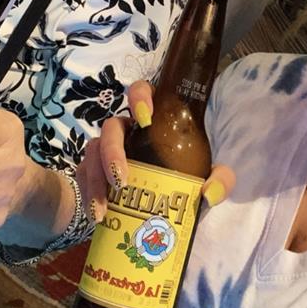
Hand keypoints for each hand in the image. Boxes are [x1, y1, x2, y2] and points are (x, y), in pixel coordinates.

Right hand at [76, 80, 235, 221]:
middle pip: (110, 128)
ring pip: (93, 154)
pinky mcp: (96, 172)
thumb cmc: (189, 174)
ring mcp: (108, 150)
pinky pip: (85, 177)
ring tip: (103, 210)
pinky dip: (88, 196)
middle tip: (122, 180)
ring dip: (95, 181)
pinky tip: (97, 216)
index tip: (145, 117)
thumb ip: (221, 178)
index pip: (141, 92)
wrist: (170, 201)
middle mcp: (128, 131)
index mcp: (154, 119)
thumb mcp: (210, 174)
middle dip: (112, 152)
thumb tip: (210, 194)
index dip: (139, 97)